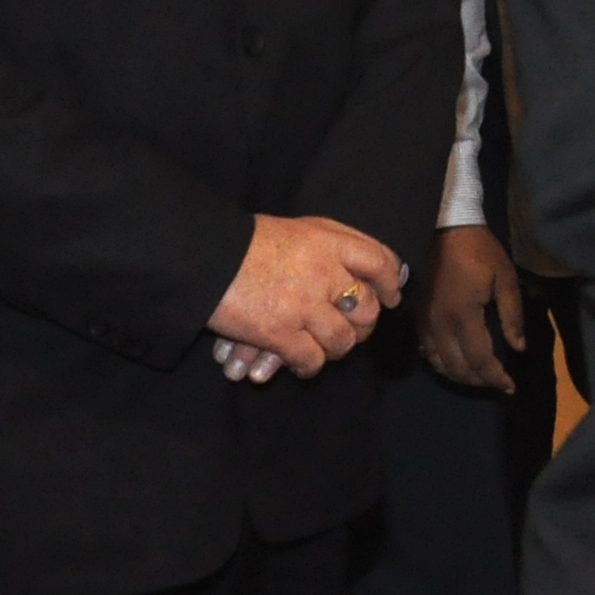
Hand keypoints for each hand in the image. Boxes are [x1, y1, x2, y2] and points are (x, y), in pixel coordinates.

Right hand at [208, 215, 406, 379]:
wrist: (203, 257)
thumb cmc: (246, 242)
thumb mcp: (297, 229)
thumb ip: (331, 245)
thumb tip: (364, 268)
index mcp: (329, 242)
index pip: (381, 262)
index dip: (391, 282)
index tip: (392, 297)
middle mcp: (324, 273)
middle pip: (367, 309)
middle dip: (364, 325)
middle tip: (354, 331)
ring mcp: (304, 305)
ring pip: (343, 340)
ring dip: (337, 348)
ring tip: (326, 348)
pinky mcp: (280, 333)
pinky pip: (312, 360)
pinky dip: (309, 366)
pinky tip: (300, 363)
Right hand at [417, 223, 530, 392]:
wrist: (448, 230)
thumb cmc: (481, 252)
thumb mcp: (506, 279)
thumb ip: (513, 316)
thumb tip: (518, 348)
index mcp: (463, 316)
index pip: (480, 360)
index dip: (496, 378)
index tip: (511, 387)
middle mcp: (439, 325)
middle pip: (457, 368)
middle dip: (479, 381)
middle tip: (498, 383)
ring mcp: (424, 323)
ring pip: (438, 364)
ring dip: (459, 376)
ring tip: (480, 377)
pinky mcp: (417, 318)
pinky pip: (426, 352)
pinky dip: (441, 364)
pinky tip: (455, 363)